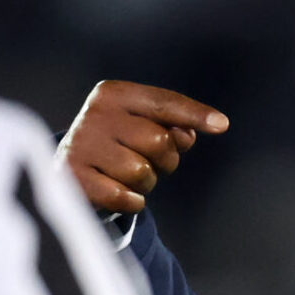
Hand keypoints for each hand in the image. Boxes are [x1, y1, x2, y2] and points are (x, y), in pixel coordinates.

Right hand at [57, 80, 228, 213]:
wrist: (73, 172)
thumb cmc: (121, 145)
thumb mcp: (144, 126)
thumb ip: (172, 124)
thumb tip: (189, 133)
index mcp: (114, 94)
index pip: (164, 102)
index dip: (194, 114)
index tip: (221, 124)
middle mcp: (94, 114)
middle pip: (159, 140)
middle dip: (165, 158)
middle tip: (150, 161)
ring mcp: (81, 145)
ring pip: (142, 171)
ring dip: (145, 181)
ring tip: (127, 175)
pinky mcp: (73, 179)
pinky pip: (125, 197)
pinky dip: (131, 201)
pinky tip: (116, 191)